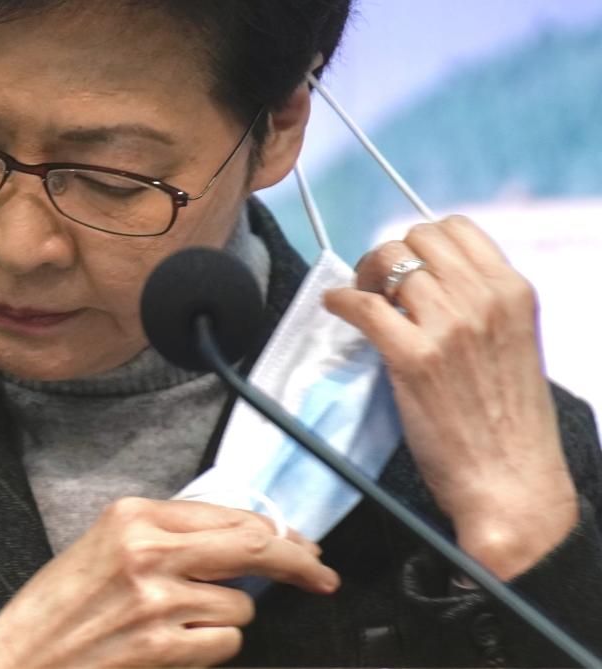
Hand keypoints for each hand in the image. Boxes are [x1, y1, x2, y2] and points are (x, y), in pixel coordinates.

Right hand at [0, 497, 338, 667]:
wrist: (20, 659)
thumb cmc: (58, 605)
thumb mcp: (105, 544)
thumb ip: (169, 534)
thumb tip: (242, 539)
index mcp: (134, 515)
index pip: (230, 514)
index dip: (277, 531)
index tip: (300, 544)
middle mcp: (149, 550)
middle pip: (254, 545)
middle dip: (298, 561)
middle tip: (321, 574)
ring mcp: (158, 600)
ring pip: (241, 604)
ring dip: (226, 615)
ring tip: (177, 622)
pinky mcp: (163, 647)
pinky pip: (225, 641)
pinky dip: (211, 645)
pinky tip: (173, 645)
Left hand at [325, 216, 577, 578]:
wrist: (513, 484)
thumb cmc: (509, 423)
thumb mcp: (513, 344)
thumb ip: (480, 307)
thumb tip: (426, 281)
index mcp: (513, 291)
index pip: (456, 227)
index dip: (420, 242)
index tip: (405, 268)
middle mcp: (484, 299)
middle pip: (415, 239)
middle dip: (388, 256)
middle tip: (375, 286)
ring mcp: (449, 326)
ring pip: (387, 261)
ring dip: (363, 276)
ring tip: (360, 300)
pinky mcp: (414, 358)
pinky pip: (363, 305)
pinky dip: (340, 301)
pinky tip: (335, 308)